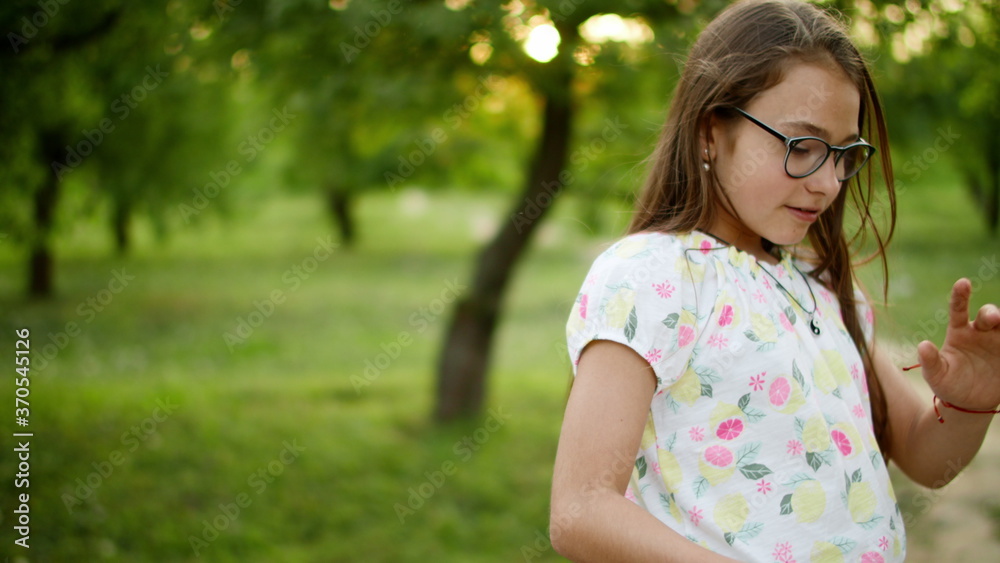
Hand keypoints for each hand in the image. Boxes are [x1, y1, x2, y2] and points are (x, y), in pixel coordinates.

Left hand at [918, 278, 999, 409]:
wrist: (968, 404)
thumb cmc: (949, 384)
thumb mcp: (936, 376)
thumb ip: (930, 361)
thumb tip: (923, 345)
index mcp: (959, 333)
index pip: (958, 309)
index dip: (961, 295)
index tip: (963, 282)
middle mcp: (981, 333)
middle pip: (989, 316)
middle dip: (992, 313)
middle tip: (994, 318)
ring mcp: (998, 342)